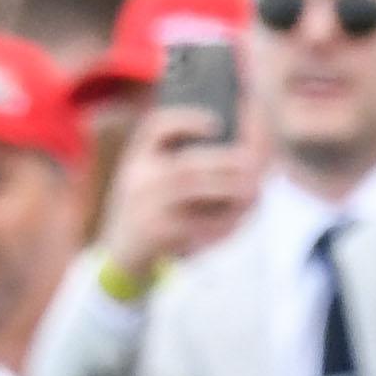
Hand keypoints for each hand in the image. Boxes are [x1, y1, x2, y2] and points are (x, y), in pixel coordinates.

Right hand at [98, 124, 257, 288]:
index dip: (187, 120)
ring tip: (255, 190)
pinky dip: (223, 222)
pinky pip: (197, 224)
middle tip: (255, 162)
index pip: (157, 127)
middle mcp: (138, 177)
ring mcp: (146, 205)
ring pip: (192, 187)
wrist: (120, 255)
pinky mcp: (156, 232)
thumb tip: (236, 156)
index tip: (217, 123)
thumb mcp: (148, 181)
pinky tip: (239, 220)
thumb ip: (177, 164)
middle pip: (186, 162)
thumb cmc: (146, 212)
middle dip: (224, 161)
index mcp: (138, 157)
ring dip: (228, 187)